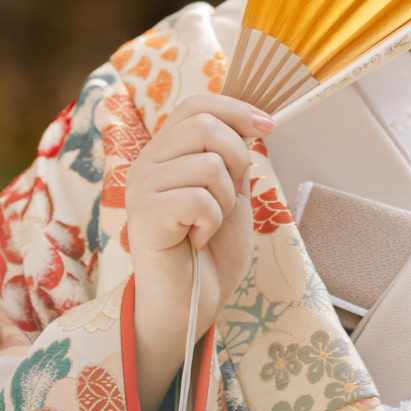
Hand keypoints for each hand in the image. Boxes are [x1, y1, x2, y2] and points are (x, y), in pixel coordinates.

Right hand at [125, 92, 272, 410]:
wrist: (190, 306)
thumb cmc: (209, 251)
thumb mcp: (228, 192)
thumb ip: (232, 157)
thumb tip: (255, 121)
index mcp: (165, 152)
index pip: (196, 104)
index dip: (236, 108)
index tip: (268, 127)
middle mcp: (147, 163)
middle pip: (204, 125)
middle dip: (236, 156)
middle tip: (231, 194)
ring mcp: (141, 188)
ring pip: (208, 163)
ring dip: (224, 198)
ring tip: (208, 224)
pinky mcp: (145, 216)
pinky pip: (199, 199)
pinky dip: (211, 222)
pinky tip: (196, 240)